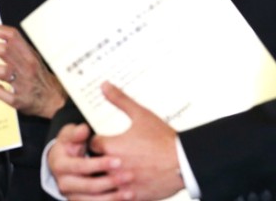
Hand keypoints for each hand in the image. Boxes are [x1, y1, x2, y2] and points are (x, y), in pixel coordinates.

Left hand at [0, 24, 66, 117]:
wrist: (54, 99)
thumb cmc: (39, 77)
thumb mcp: (32, 57)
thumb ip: (17, 47)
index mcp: (30, 55)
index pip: (12, 35)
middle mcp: (27, 67)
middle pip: (3, 50)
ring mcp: (23, 84)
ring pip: (0, 71)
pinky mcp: (19, 100)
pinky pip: (1, 93)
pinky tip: (0, 88)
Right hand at [48, 122, 128, 199]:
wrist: (63, 162)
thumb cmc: (70, 145)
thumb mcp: (69, 135)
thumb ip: (76, 133)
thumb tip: (84, 129)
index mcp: (59, 165)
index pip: (81, 166)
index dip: (100, 165)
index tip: (119, 161)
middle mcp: (63, 183)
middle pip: (88, 186)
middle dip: (110, 182)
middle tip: (129, 176)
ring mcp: (71, 196)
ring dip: (113, 197)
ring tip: (131, 192)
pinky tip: (125, 199)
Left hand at [86, 83, 183, 200]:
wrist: (185, 162)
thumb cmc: (164, 139)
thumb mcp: (141, 115)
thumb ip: (120, 100)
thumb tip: (104, 85)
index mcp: (112, 146)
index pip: (90, 145)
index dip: (94, 142)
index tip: (99, 142)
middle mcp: (114, 166)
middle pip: (92, 166)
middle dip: (95, 161)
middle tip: (101, 158)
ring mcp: (124, 183)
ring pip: (102, 185)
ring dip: (104, 178)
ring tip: (110, 173)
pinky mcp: (134, 196)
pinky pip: (117, 198)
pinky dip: (117, 193)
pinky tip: (122, 186)